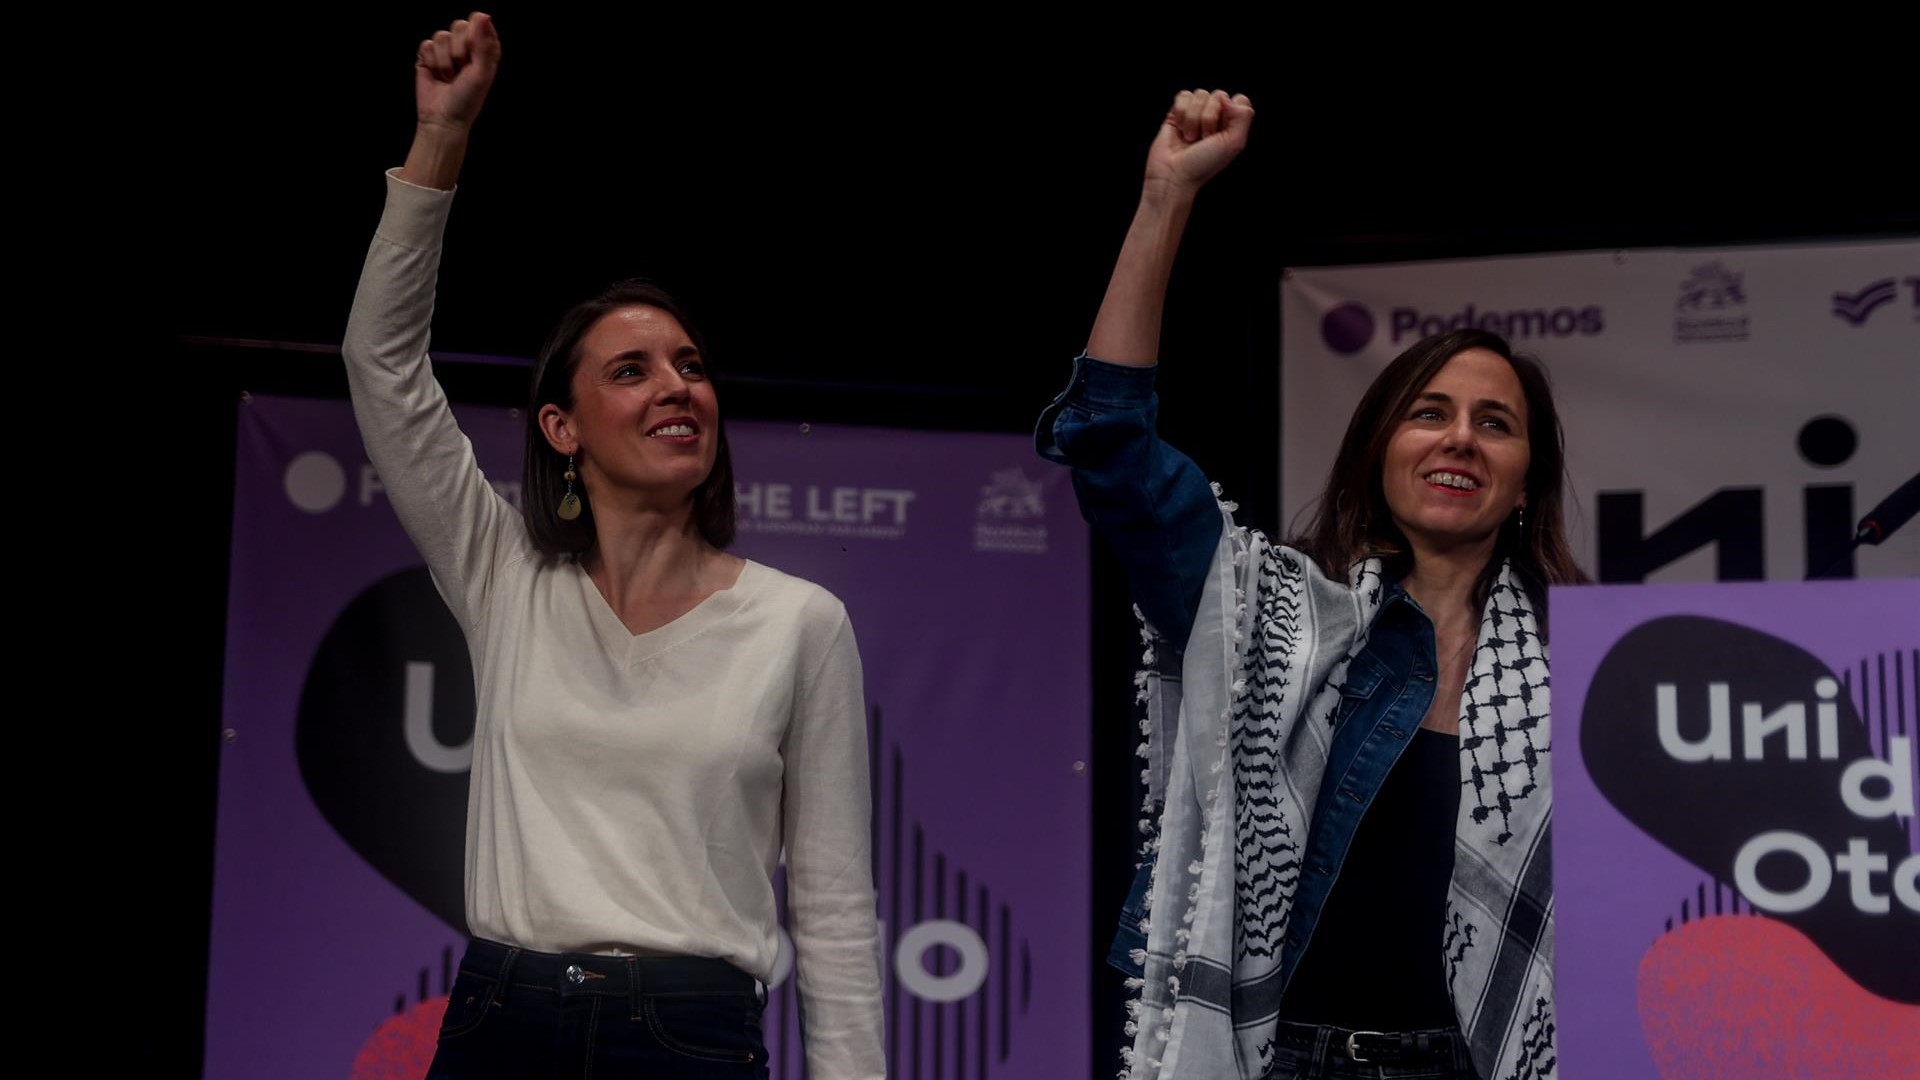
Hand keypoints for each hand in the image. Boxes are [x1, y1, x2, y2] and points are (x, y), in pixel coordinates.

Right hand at [414, 12, 500, 136]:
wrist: (443, 118)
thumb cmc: (468, 99)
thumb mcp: (482, 72)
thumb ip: (484, 43)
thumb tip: (482, 15)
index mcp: (484, 49)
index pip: (479, 22)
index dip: (474, 37)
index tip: (473, 56)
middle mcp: (466, 47)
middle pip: (459, 25)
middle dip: (459, 49)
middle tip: (461, 69)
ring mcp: (446, 50)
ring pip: (441, 35)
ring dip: (444, 61)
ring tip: (449, 77)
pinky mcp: (428, 56)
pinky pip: (426, 44)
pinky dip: (431, 62)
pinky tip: (436, 76)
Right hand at [1143, 89, 1252, 200]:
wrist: (1174, 174)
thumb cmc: (1203, 164)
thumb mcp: (1234, 143)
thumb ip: (1243, 116)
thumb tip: (1226, 98)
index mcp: (1232, 124)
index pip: (1240, 100)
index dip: (1232, 111)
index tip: (1223, 130)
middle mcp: (1215, 117)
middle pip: (1219, 95)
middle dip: (1210, 117)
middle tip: (1204, 138)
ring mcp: (1196, 113)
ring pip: (1200, 94)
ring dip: (1194, 118)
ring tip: (1190, 137)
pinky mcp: (1177, 112)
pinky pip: (1183, 95)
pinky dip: (1181, 111)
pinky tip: (1180, 128)